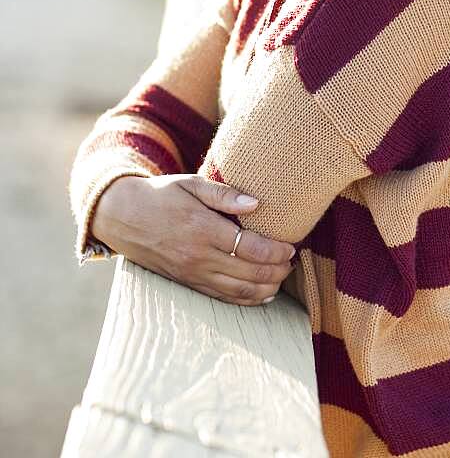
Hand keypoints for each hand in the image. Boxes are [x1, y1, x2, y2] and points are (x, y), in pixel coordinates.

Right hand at [90, 174, 295, 306]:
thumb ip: (224, 194)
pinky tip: (263, 294)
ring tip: (283, 276)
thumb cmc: (160, 195)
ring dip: (266, 287)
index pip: (249, 246)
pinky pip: (222, 297)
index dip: (275, 250)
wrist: (122, 217)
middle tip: (293, 261)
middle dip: (277, 270)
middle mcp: (198, 257)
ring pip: (239, 290)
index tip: (291, 245)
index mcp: (202, 229)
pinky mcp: (188, 283)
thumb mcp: (191, 183)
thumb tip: (256, 204)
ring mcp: (192, 274)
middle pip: (249, 272)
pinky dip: (246, 299)